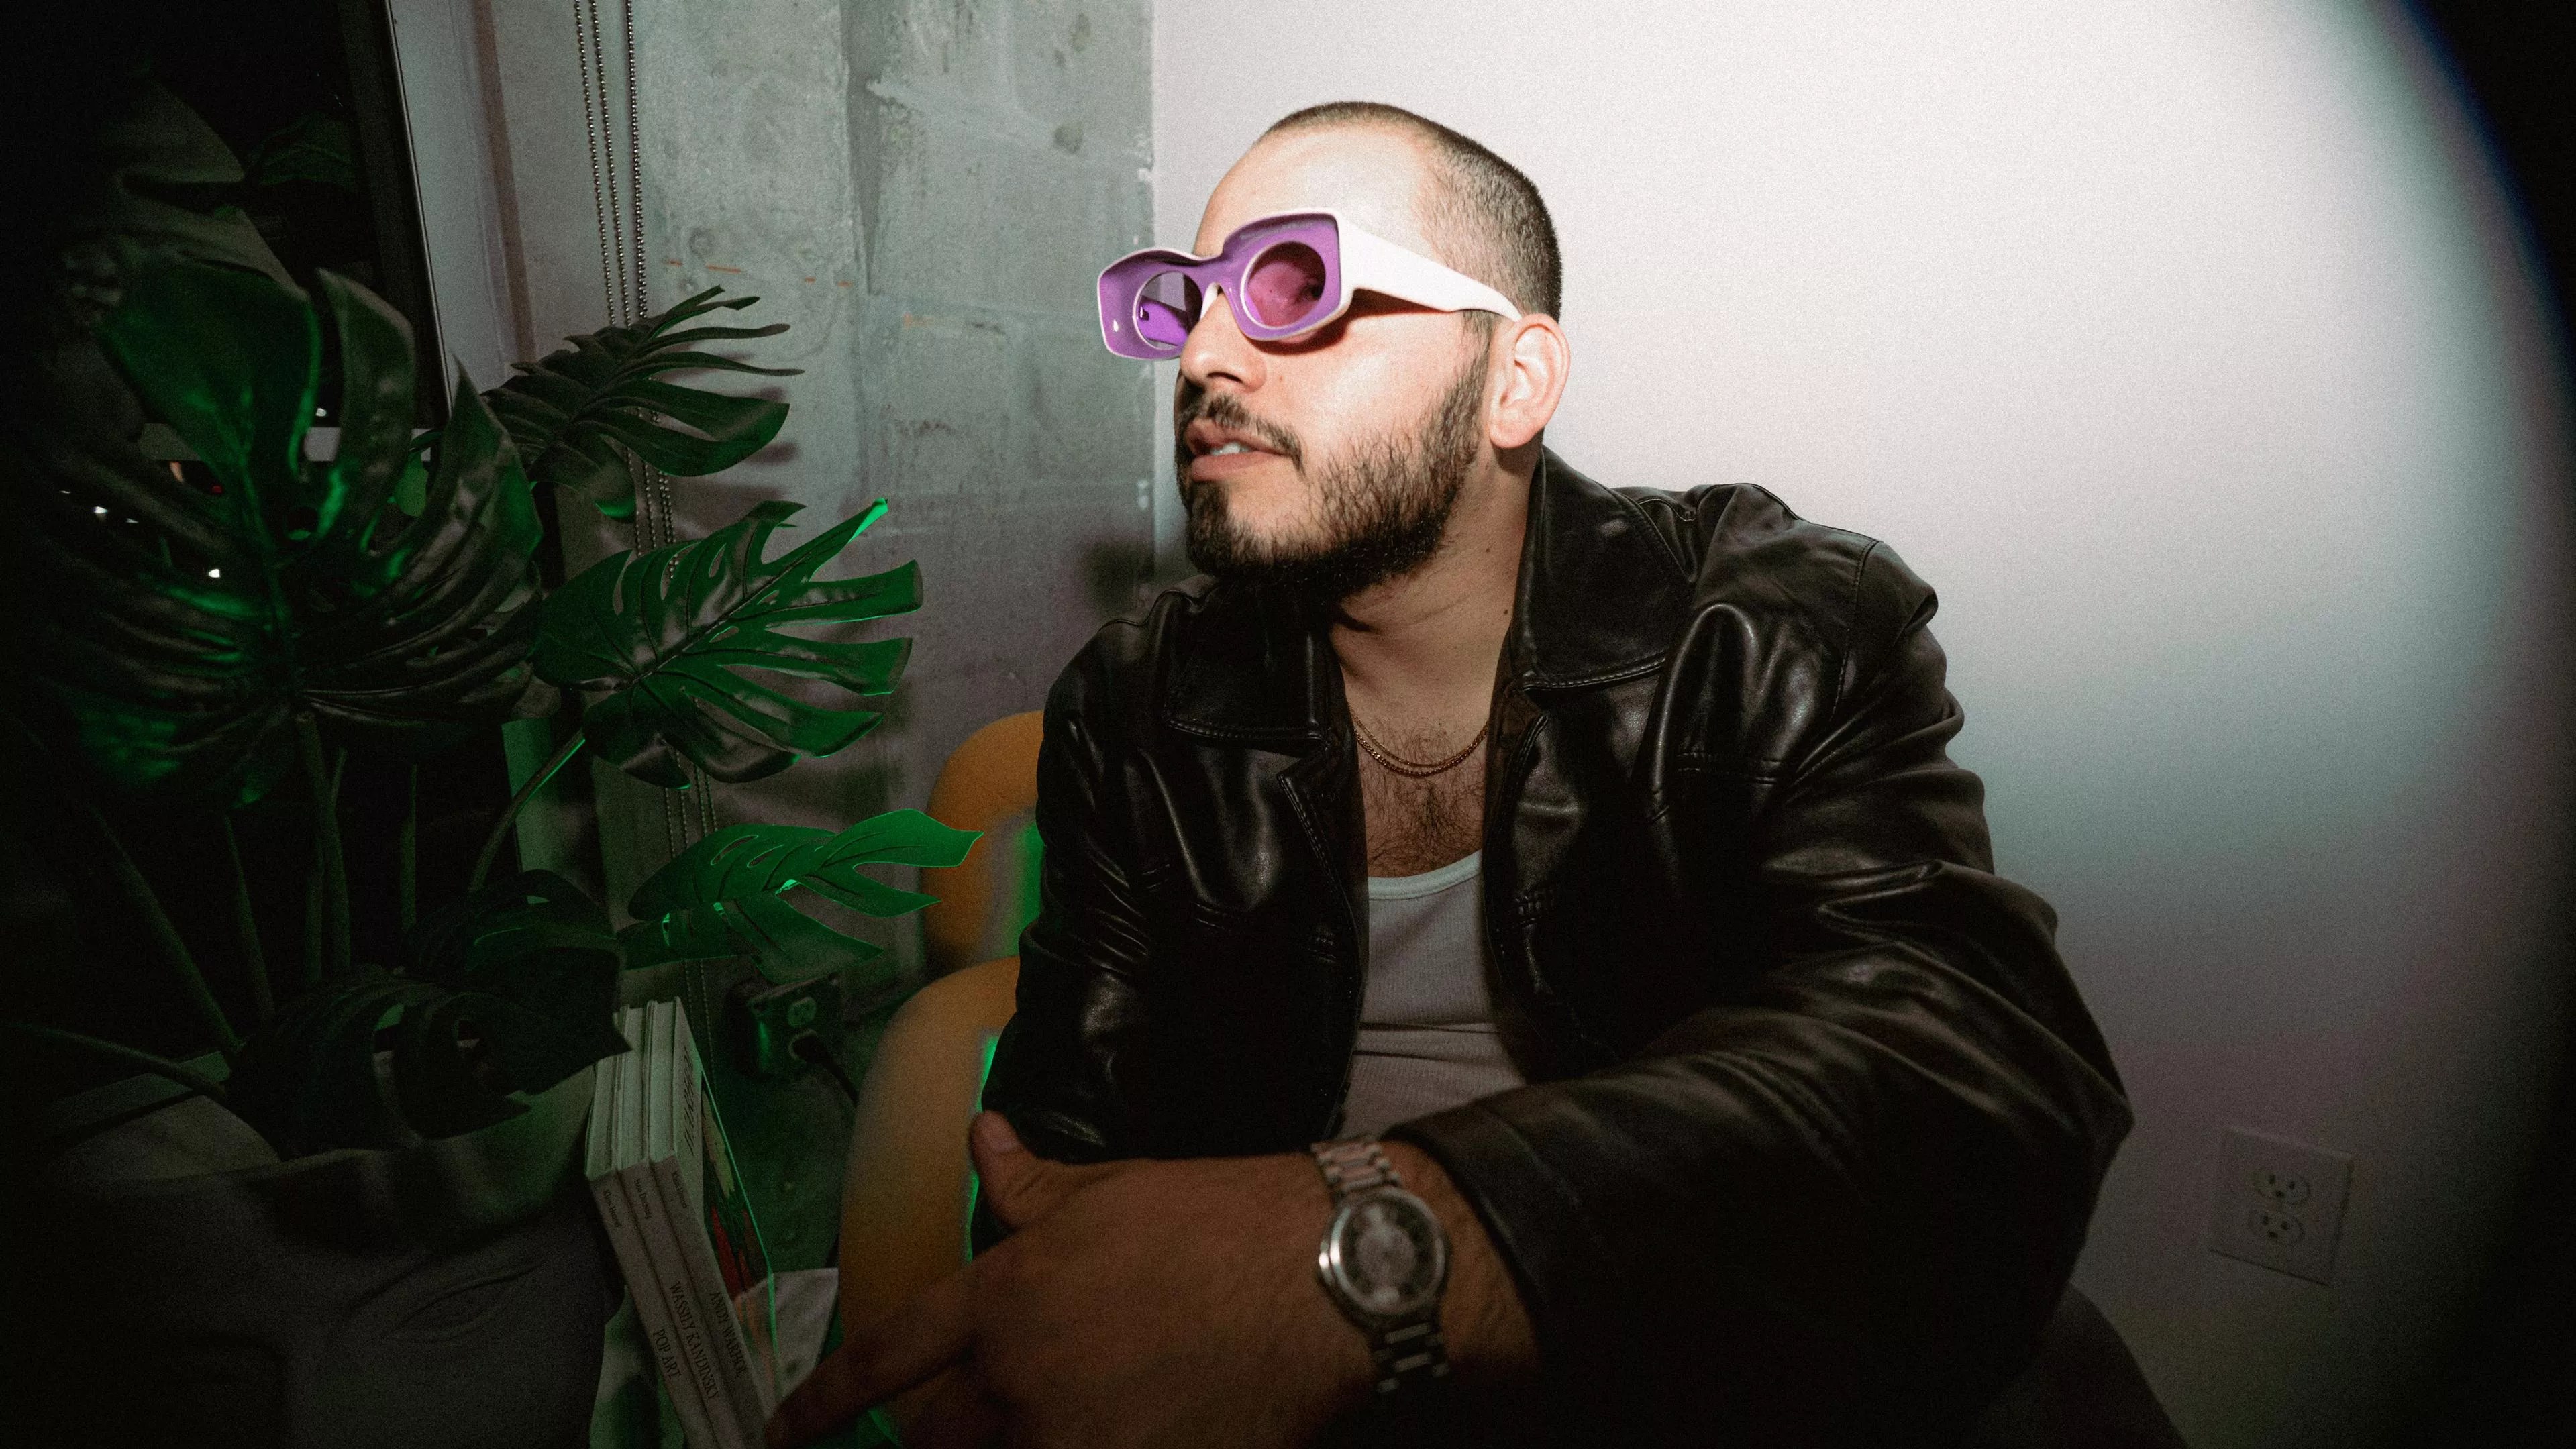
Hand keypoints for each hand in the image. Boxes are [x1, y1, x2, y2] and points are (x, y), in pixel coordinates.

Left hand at [767, 1113, 1535, 1447]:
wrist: (1322, 1281)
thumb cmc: (1218, 1222)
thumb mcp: (1110, 1189)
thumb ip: (1027, 1183)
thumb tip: (976, 1133)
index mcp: (1004, 1297)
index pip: (887, 1357)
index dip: (822, 1399)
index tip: (780, 1428)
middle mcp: (1019, 1380)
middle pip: (933, 1441)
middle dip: (933, 1439)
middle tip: (948, 1427)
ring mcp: (1074, 1440)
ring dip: (1005, 1447)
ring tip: (1064, 1415)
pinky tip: (1115, 1435)